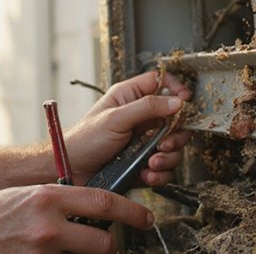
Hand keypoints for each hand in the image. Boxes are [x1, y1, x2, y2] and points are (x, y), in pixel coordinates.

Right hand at [0, 183, 153, 252]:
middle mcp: (48, 226)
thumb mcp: (27, 195)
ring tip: (70, 247)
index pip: (104, 201)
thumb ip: (58, 201)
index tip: (144, 216)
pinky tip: (50, 253)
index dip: (132, 210)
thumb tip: (89, 208)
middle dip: (109, 244)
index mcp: (47, 198)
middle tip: (106, 241)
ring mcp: (41, 253)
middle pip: (103, 242)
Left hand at [65, 70, 191, 186]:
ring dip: (168, 156)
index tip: (184, 102)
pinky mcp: (143, 162)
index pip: (161, 83)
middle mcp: (140, 117)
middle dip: (174, 134)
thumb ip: (147, 107)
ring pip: (173, 145)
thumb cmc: (84, 140)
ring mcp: (143, 141)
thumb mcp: (115, 118)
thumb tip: (177, 101)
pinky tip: (147, 174)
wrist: (71, 172)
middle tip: (164, 144)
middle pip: (174, 118)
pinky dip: (160, 173)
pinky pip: (164, 167)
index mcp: (130, 97)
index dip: (176, 89)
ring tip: (152, 162)